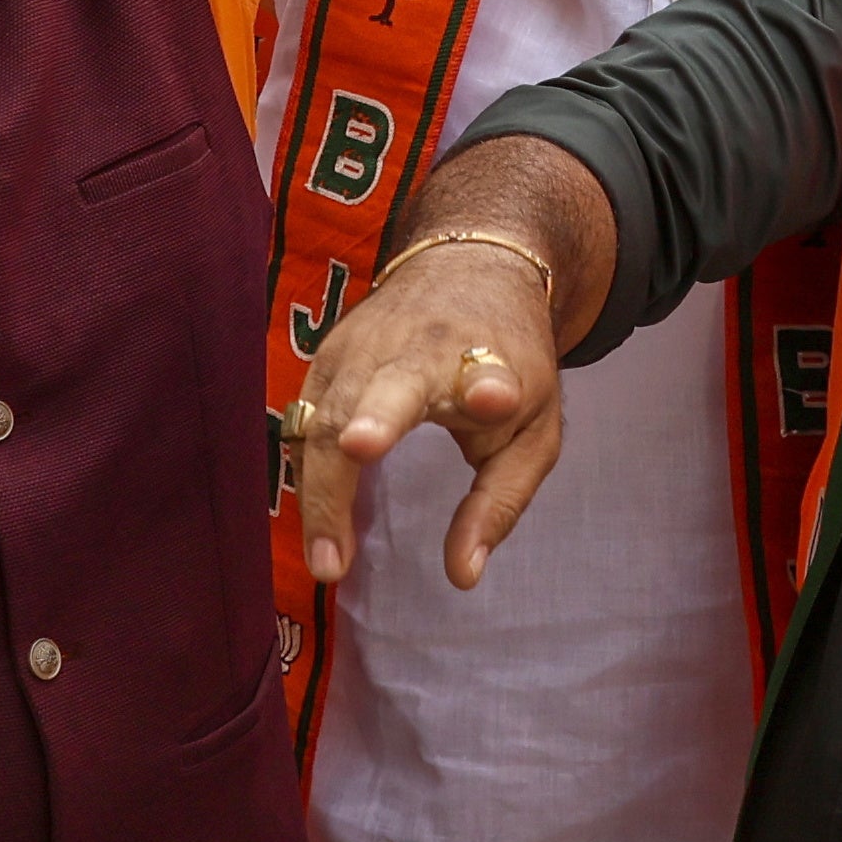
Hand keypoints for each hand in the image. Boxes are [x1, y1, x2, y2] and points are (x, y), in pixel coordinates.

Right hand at [287, 236, 567, 590]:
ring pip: (327, 419)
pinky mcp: (326, 355)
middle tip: (356, 515)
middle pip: (382, 392)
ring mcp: (361, 346)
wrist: (472, 265)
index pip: (483, 371)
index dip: (485, 386)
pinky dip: (309, 475)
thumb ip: (501, 501)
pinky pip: (306, 421)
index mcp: (483, 357)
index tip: (493, 399)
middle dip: (366, 435)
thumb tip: (462, 575)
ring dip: (323, 494)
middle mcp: (418, 345)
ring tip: (329, 562)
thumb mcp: (535, 430)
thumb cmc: (510, 362)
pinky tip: (318, 526)